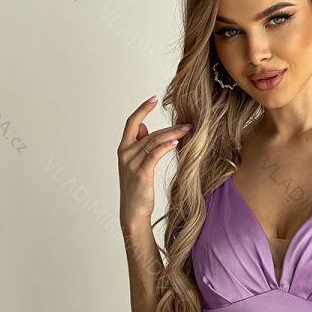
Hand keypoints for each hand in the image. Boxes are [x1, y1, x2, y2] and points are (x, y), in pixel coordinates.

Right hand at [117, 96, 192, 227]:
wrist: (132, 211)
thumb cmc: (137, 188)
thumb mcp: (135, 164)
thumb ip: (139, 145)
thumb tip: (144, 128)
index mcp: (124, 149)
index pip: (131, 122)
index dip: (142, 109)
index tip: (153, 99)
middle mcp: (126, 154)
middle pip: (149, 133)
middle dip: (169, 127)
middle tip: (187, 123)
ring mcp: (132, 164)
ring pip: (154, 142)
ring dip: (172, 135)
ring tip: (187, 131)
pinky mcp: (141, 174)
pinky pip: (154, 156)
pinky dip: (165, 148)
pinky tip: (176, 143)